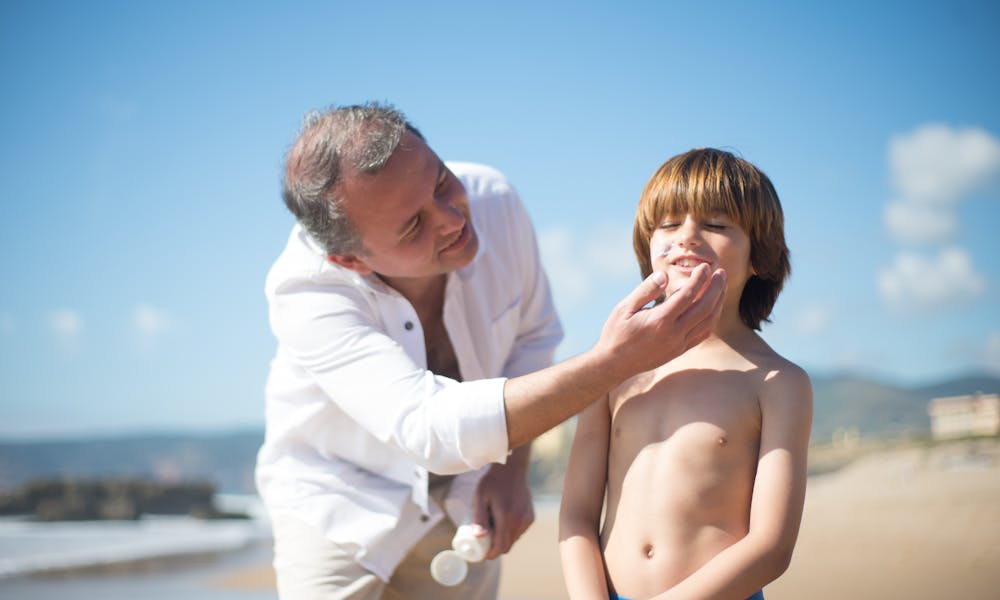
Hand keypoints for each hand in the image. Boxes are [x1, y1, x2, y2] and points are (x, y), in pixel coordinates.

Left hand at [471, 448, 534, 559]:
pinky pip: (520, 531)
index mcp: (506, 517)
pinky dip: (511, 532)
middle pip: (507, 546)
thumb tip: (478, 536)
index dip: (491, 554)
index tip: (482, 554)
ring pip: (514, 539)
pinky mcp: (530, 516)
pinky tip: (503, 523)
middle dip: (496, 549)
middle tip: (485, 544)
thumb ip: (479, 517)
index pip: (500, 546)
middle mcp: (519, 520)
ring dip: (504, 540)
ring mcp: (527, 519)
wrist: (511, 469)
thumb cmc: (492, 482)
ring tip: (493, 531)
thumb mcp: (480, 497)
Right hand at [596, 264, 725, 379]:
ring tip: (721, 286)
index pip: (687, 295)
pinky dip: (712, 318)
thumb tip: (665, 275)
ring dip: (718, 303)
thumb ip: (646, 290)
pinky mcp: (680, 350)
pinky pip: (703, 334)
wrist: (614, 364)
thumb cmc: (616, 332)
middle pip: (705, 307)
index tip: (705, 266)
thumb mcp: (624, 307)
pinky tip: (713, 307)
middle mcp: (673, 334)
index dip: (699, 278)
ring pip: (709, 322)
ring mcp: (679, 344)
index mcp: (660, 320)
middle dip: (716, 288)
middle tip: (722, 272)